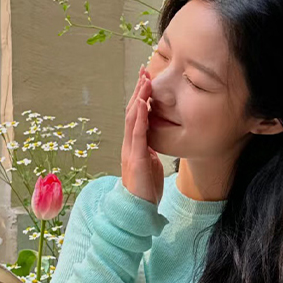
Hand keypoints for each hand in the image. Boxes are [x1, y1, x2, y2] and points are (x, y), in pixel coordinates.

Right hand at [121, 65, 163, 205]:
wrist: (137, 210)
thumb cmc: (145, 190)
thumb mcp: (150, 165)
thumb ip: (150, 151)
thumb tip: (153, 141)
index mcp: (133, 145)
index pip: (136, 116)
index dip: (140, 98)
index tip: (146, 80)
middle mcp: (129, 145)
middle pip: (132, 112)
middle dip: (139, 91)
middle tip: (144, 71)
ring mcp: (130, 151)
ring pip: (133, 120)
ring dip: (139, 99)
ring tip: (145, 82)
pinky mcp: (136, 159)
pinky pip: (137, 135)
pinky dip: (140, 119)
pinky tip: (143, 106)